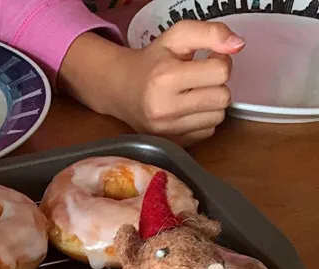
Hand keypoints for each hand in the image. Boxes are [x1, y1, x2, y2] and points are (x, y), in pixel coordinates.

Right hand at [60, 22, 244, 144]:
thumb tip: (238, 45)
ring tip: (193, 95)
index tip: (206, 60)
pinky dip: (202, 120)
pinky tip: (188, 111)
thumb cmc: (153, 62)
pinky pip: (207, 133)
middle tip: (199, 79)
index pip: (221, 72)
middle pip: (222, 98)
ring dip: (211, 105)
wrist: (122, 90)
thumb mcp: (178, 36)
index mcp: (166, 78)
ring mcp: (166, 131)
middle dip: (217, 85)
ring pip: (217, 118)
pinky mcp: (170, 144)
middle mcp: (164, 108)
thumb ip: (211, 32)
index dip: (219, 61)